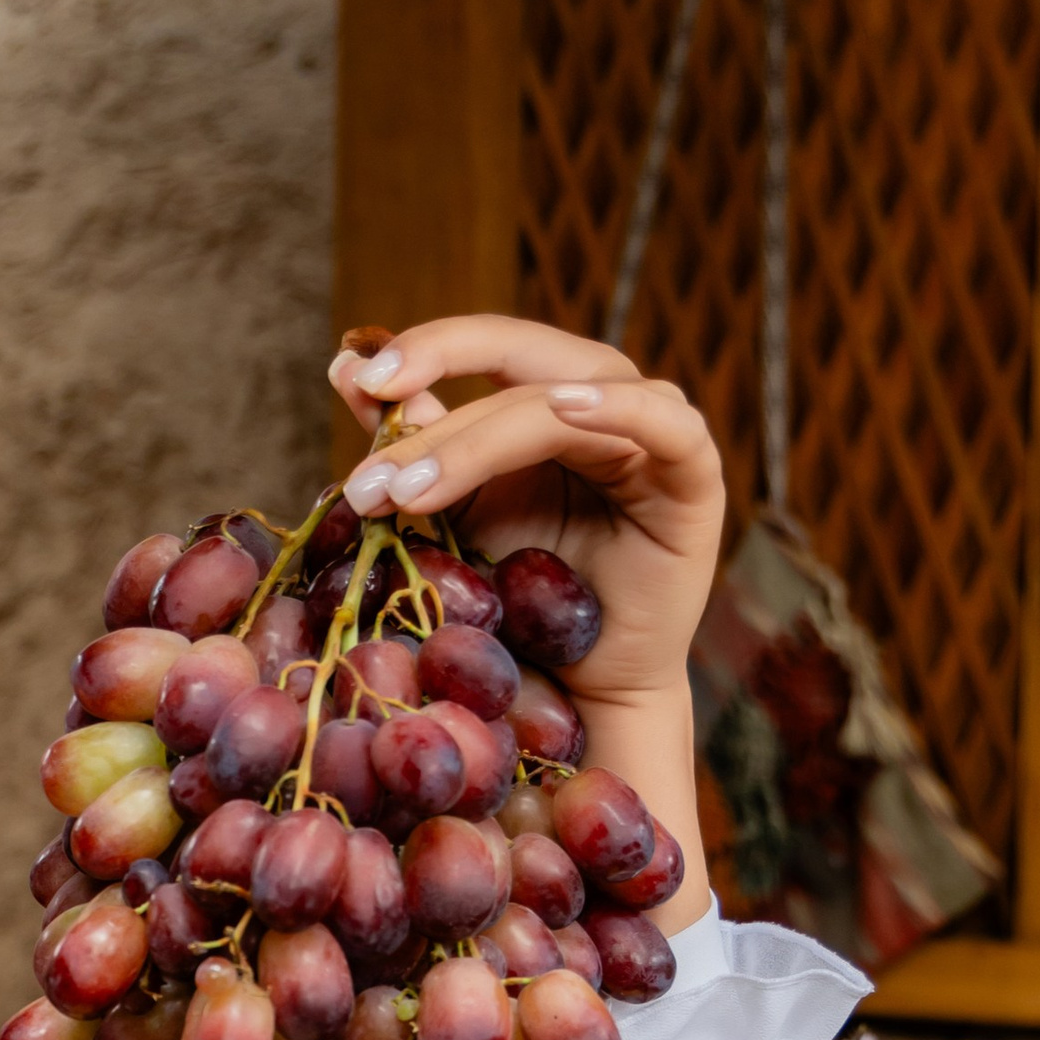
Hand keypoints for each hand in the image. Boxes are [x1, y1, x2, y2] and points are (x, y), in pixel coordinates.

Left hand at [327, 315, 725, 709]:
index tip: (355, 379)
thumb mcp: (452, 514)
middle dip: (436, 425)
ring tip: (414, 490)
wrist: (575, 692)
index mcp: (546, 398)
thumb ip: (413, 442)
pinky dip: (624, 410)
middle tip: (370, 480)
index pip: (488, 348)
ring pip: (568, 402)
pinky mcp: (695, 481)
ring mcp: (654, 436)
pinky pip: (671, 428)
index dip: (427, 350)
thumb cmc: (517, 603)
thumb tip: (344, 368)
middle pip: (521, 369)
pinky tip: (568, 410)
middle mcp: (604, 402)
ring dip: (483, 441)